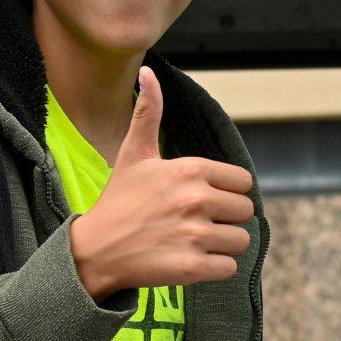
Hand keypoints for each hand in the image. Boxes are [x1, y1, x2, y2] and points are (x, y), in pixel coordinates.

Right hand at [68, 66, 254, 299]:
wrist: (95, 250)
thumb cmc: (119, 201)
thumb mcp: (134, 154)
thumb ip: (149, 113)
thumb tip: (148, 72)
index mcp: (190, 169)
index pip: (242, 182)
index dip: (224, 192)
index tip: (198, 200)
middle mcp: (197, 200)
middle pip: (245, 212)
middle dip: (224, 219)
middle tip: (192, 224)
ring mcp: (196, 235)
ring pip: (240, 241)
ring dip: (220, 245)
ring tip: (190, 243)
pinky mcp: (193, 267)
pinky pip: (229, 267)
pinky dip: (213, 268)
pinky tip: (188, 260)